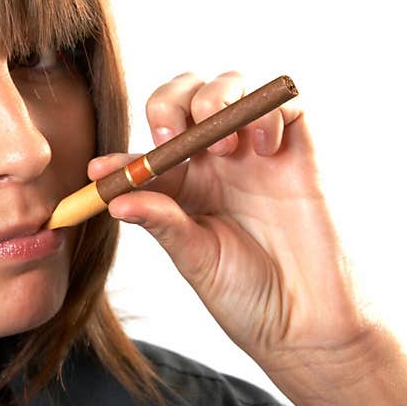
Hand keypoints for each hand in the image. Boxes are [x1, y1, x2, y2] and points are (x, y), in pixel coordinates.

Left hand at [88, 71, 371, 369]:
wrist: (306, 321)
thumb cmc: (248, 294)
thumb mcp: (195, 258)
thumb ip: (161, 222)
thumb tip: (114, 199)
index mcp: (186, 185)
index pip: (147, 151)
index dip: (122, 158)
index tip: (100, 173)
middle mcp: (219, 160)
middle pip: (187, 96)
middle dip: (170, 102)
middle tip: (169, 137)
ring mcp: (258, 151)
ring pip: (231, 84)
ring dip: (216, 99)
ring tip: (220, 148)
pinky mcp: (299, 151)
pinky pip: (284, 101)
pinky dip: (266, 112)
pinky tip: (262, 149)